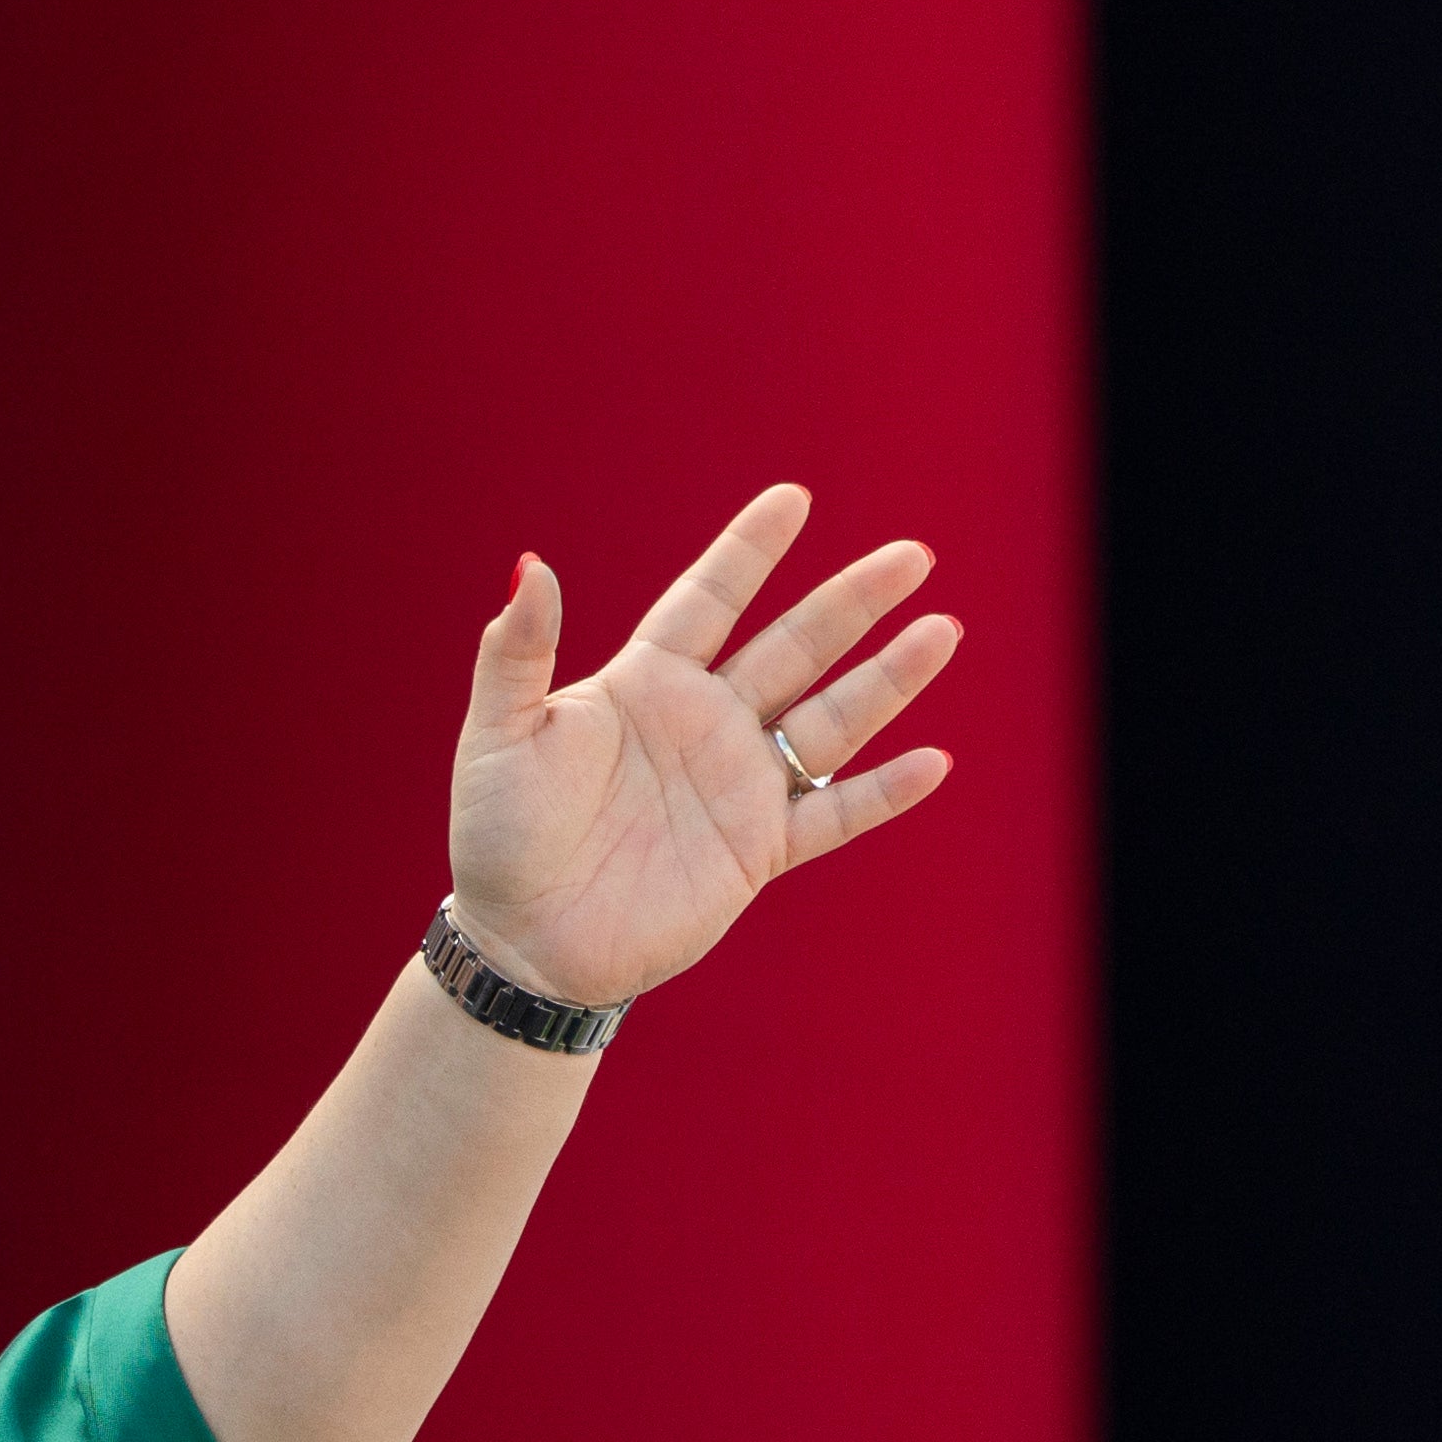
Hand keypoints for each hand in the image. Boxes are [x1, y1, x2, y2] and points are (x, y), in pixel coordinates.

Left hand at [444, 485, 961, 1006]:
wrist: (524, 943)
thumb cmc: (498, 835)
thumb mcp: (499, 736)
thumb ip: (517, 653)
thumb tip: (530, 565)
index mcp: (645, 684)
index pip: (709, 600)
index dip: (750, 550)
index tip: (795, 498)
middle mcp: (703, 723)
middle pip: (795, 647)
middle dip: (852, 601)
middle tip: (913, 555)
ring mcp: (737, 786)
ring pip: (829, 720)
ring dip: (888, 679)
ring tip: (943, 630)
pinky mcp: (756, 852)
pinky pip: (832, 815)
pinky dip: (882, 793)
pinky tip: (933, 763)